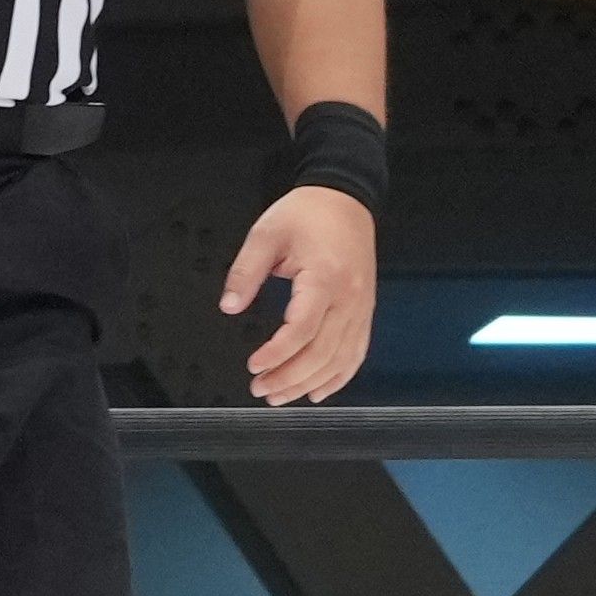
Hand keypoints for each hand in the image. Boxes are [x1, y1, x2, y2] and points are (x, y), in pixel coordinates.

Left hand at [224, 184, 378, 404]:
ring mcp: (362, 307)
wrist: (345, 199)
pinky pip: (356, 352)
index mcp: (324, 278)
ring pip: (340, 359)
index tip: (253, 365)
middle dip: (289, 378)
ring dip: (310, 383)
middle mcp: (349, 298)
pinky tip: (318, 391)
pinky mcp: (365, 311)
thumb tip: (229, 307)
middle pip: (322, 352)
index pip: (302, 329)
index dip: (277, 354)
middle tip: (260, 389)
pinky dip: (339, 377)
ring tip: (280, 396)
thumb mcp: (266, 233)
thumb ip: (245, 272)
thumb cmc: (307, 213)